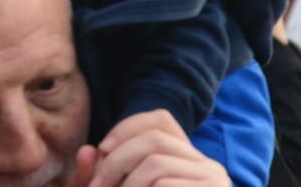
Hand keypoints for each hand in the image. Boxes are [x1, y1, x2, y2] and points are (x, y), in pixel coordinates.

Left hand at [73, 110, 231, 186]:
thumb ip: (102, 177)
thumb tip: (87, 151)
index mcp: (187, 158)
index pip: (160, 119)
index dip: (127, 127)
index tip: (102, 149)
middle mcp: (206, 163)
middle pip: (153, 138)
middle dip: (116, 160)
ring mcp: (213, 179)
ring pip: (156, 163)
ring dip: (126, 184)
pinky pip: (166, 185)